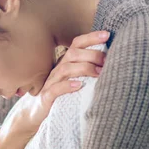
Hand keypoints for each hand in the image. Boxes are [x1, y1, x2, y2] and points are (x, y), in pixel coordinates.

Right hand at [0, 30, 108, 148]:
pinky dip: (67, 86)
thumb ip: (88, 70)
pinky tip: (79, 85)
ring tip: (99, 72)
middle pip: (73, 54)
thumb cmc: (61, 96)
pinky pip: (55, 89)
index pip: (76, 44)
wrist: (37, 113)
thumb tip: (111, 62)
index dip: (91, 37)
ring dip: (84, 68)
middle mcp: (58, 69)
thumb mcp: (74, 80)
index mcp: (65, 63)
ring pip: (66, 69)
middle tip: (107, 61)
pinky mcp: (47, 97)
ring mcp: (51, 83)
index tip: (107, 34)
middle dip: (92, 54)